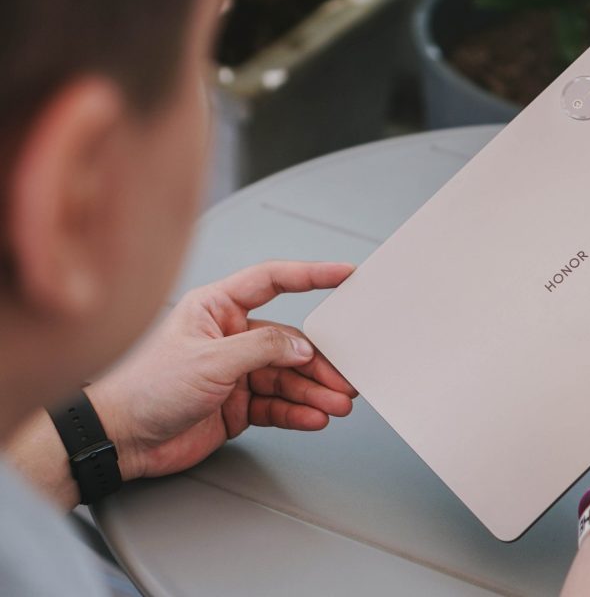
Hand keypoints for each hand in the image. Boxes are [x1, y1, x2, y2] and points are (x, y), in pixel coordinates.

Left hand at [85, 261, 357, 480]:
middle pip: (289, 342)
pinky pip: (277, 405)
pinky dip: (297, 412)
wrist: (119, 440)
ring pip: (287, 378)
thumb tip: (301, 345)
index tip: (343, 275)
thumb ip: (262, 349)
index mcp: (216, 309)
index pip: (272, 281)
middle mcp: (229, 337)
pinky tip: (314, 417)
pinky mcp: (237, 405)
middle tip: (344, 377)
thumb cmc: (142, 389)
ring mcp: (235, 373)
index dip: (311, 275)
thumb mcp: (210, 360)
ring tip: (336, 403)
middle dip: (319, 362)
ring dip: (314, 392)